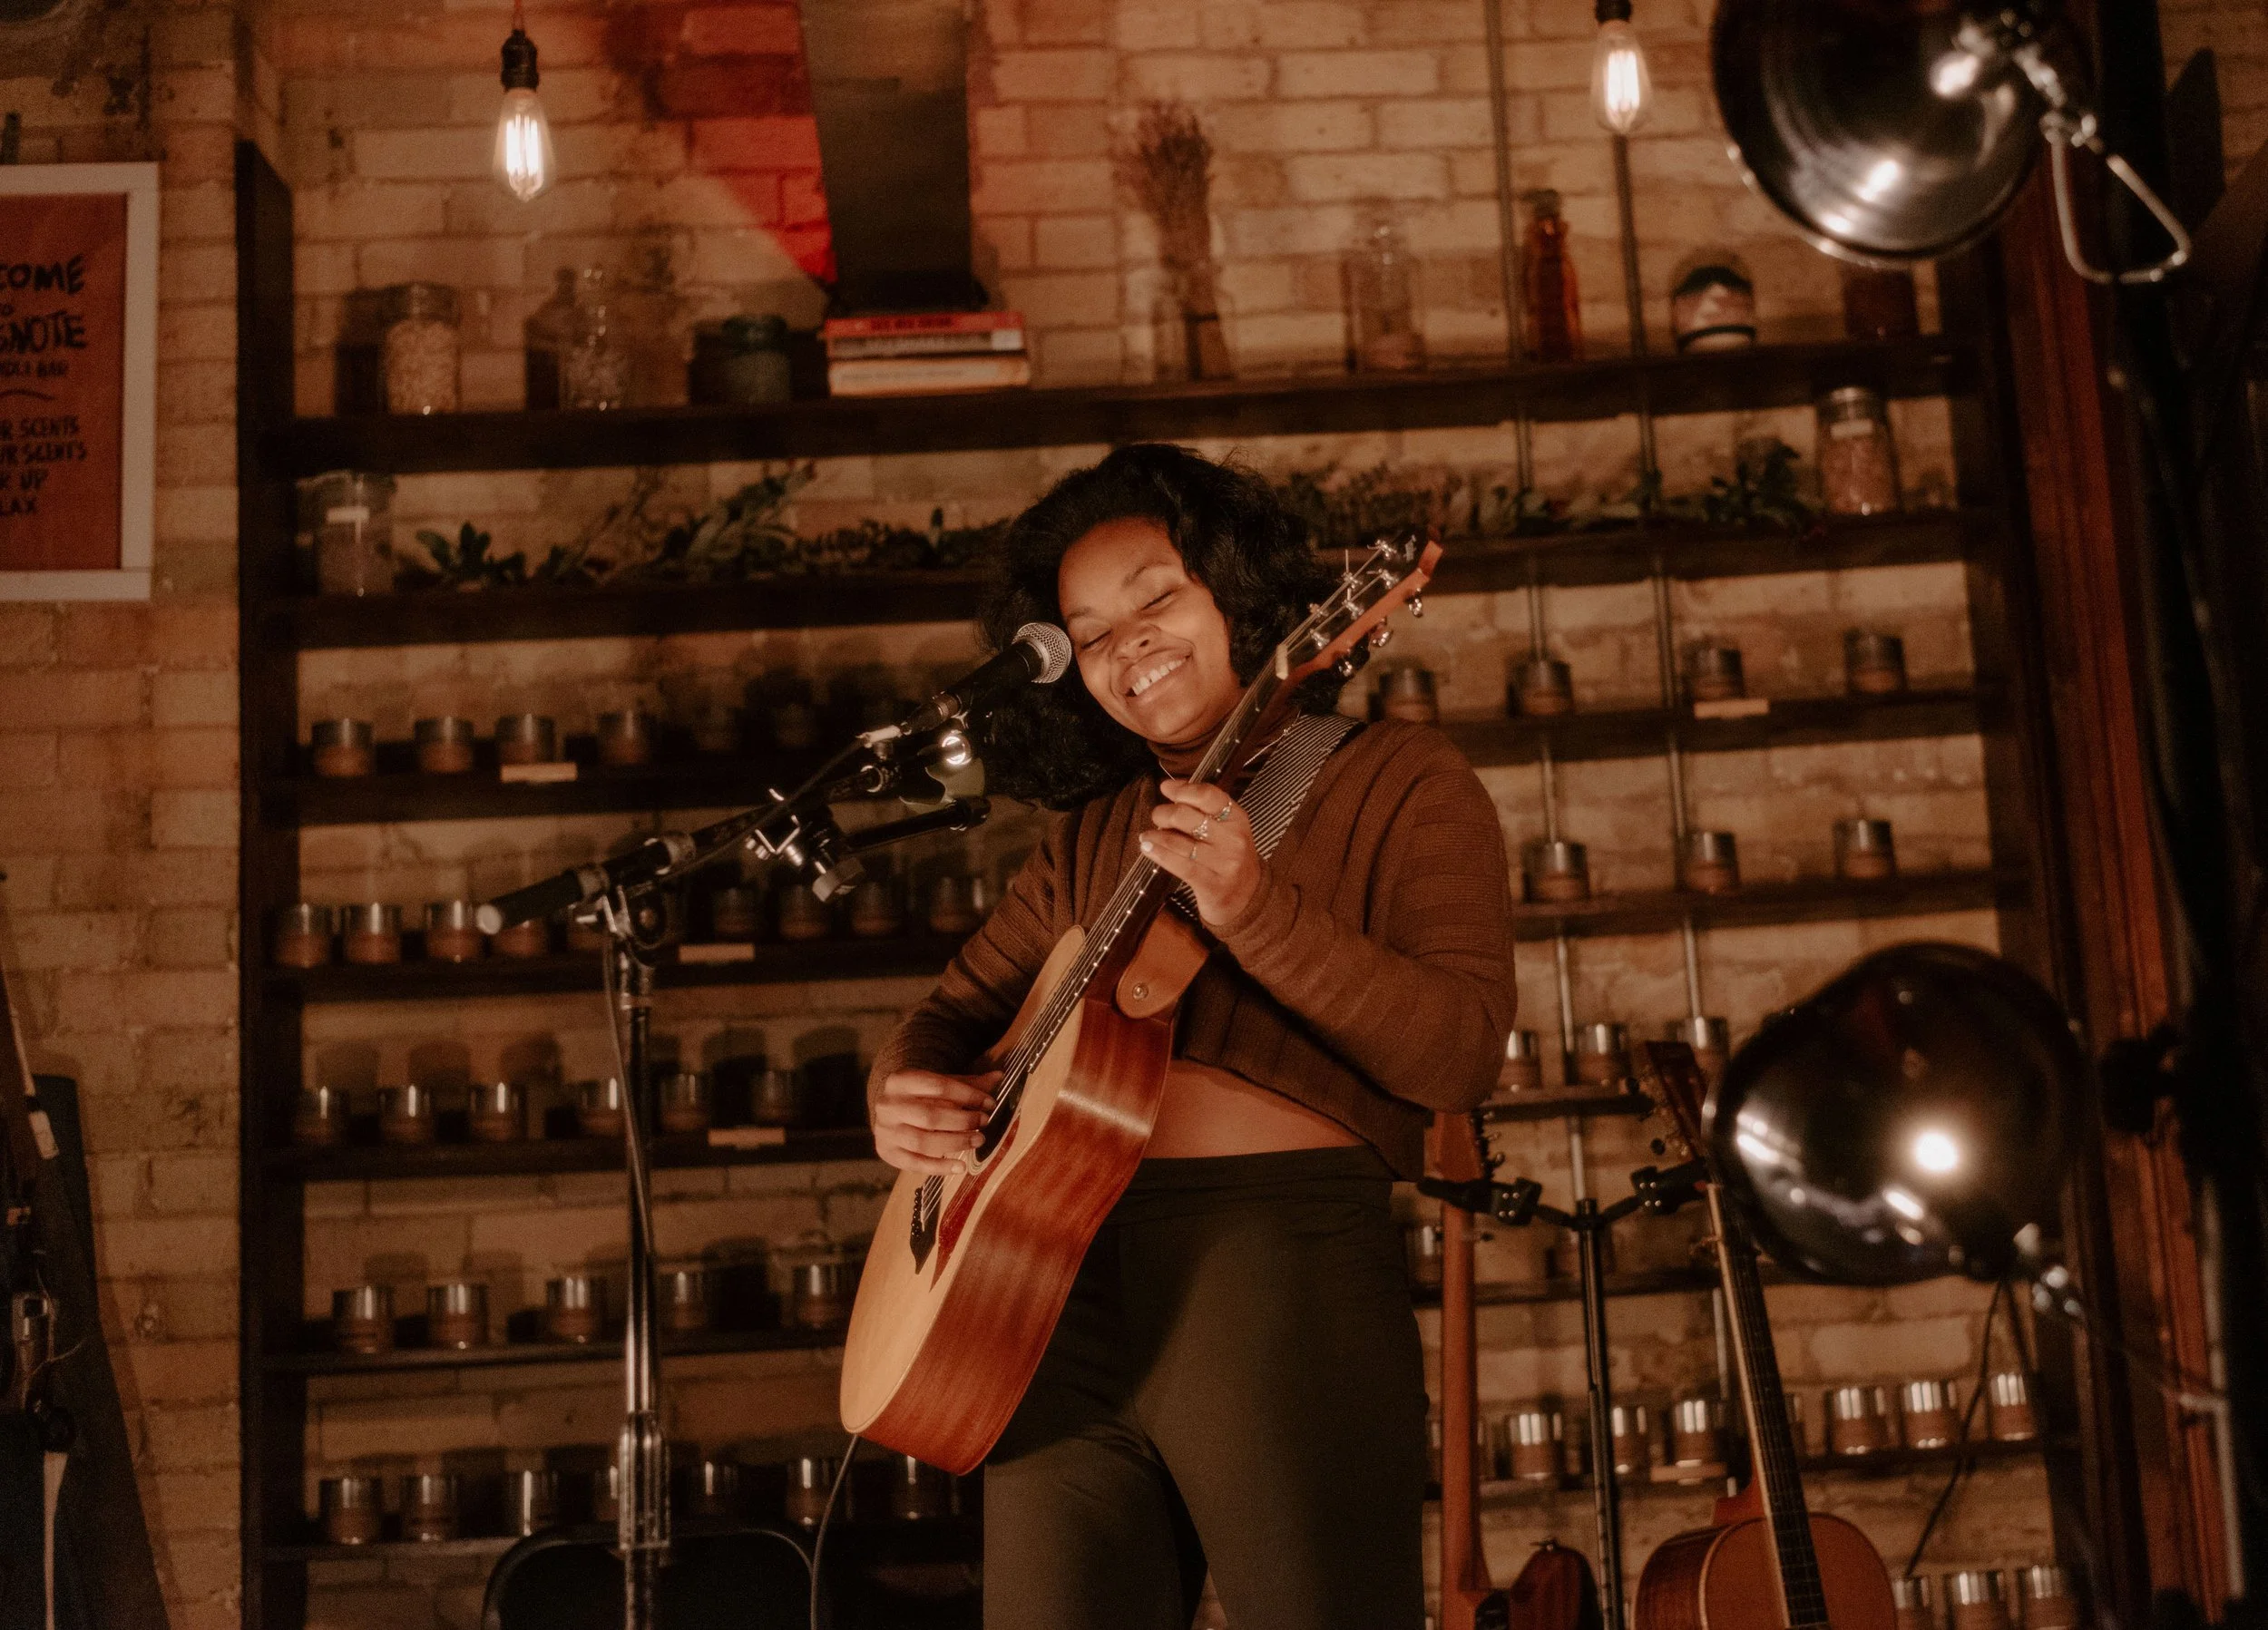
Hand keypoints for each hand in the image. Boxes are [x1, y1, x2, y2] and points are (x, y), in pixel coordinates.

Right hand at [872, 1069, 999, 1174]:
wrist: (889, 1113)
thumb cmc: (921, 1097)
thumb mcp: (940, 1084)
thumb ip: (968, 1084)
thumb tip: (999, 1077)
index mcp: (901, 1080)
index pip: (939, 1086)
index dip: (968, 1095)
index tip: (989, 1103)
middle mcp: (888, 1105)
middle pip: (930, 1116)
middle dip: (962, 1121)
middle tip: (984, 1122)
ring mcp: (886, 1131)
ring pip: (923, 1141)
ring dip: (955, 1143)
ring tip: (978, 1140)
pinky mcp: (888, 1153)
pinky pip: (915, 1164)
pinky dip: (939, 1167)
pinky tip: (960, 1166)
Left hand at [1140, 778, 1262, 928]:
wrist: (1247, 896)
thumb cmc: (1230, 856)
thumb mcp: (1225, 827)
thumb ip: (1201, 805)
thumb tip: (1169, 786)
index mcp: (1236, 818)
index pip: (1208, 795)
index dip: (1182, 790)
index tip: (1167, 789)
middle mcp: (1233, 839)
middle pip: (1186, 816)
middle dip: (1164, 814)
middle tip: (1158, 818)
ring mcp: (1223, 863)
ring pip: (1178, 842)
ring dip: (1156, 835)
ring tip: (1147, 836)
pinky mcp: (1211, 885)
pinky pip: (1179, 865)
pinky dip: (1158, 853)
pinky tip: (1147, 848)